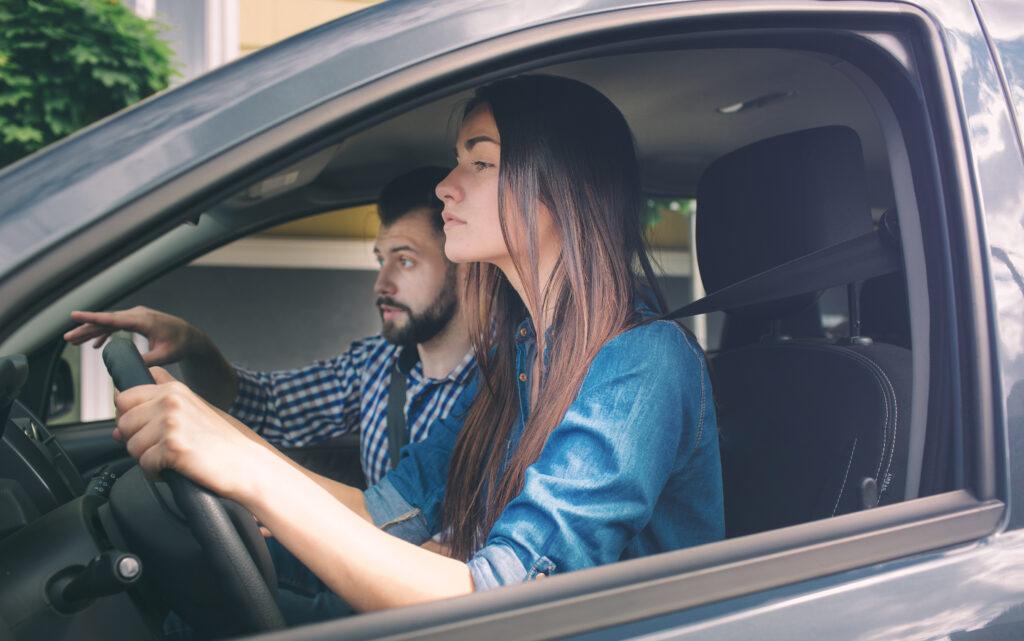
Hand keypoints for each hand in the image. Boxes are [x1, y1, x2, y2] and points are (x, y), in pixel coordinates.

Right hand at [64, 306, 202, 365]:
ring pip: (109, 323)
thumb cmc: (180, 345)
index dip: (92, 318)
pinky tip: (96, 345)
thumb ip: (146, 360)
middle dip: (86, 329)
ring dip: (92, 332)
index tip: (74, 315)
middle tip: (67, 338)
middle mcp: (138, 314)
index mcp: (144, 320)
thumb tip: (127, 368)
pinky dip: (105, 334)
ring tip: (74, 342)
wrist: (192, 338)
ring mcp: (137, 316)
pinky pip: (117, 326)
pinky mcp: (137, 321)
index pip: (113, 319)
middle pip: (107, 321)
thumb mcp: (164, 356)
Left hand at [114, 367, 270, 501]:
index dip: (130, 416)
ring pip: (131, 445)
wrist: (249, 464)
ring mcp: (171, 423)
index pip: (125, 396)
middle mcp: (170, 401)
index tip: (146, 428)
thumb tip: (117, 416)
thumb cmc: (224, 442)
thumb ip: (161, 399)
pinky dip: (155, 473)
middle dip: (136, 439)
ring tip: (172, 460)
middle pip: (123, 421)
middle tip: (161, 448)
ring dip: (146, 458)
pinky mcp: (172, 447)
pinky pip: (144, 464)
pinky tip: (174, 471)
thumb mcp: (194, 408)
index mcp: (174, 389)